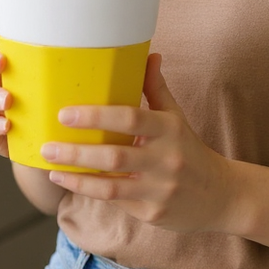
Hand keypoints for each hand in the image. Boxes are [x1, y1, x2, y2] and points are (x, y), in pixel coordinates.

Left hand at [40, 53, 233, 233]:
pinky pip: (115, 200)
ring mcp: (159, 188)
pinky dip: (89, 191)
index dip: (96, 116)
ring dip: (77, 176)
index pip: (130, 118)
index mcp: (169, 128)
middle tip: (47, 146)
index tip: (65, 114)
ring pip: (110, 184)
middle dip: (76, 151)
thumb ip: (157, 89)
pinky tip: (69, 182)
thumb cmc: (190, 151)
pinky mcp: (152, 212)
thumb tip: (150, 55)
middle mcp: (166, 158)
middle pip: (114, 154)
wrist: (221, 196)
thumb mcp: (176, 118)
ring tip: (51, 166)